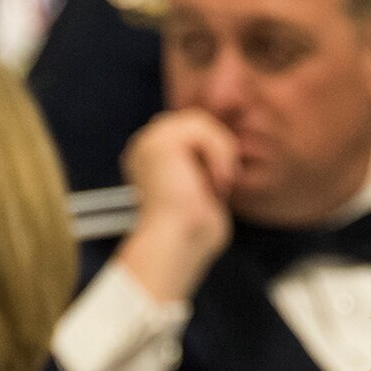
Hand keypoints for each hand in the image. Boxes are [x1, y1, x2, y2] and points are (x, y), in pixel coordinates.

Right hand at [115, 109, 238, 303]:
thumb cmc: (192, 237)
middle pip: (196, 124)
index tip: (220, 188)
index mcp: (149, 163)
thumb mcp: (203, 195)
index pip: (190, 136)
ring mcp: (148, 142)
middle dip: (218, 151)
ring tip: (219, 185)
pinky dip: (218, 154)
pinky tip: (214, 180)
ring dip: (221, 154)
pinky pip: (203, 128)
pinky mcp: (159, 142)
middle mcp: (143, 149)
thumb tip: (228, 160)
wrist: (177, 247)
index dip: (213, 154)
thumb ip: (207, 171)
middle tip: (223, 186)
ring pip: (201, 123)